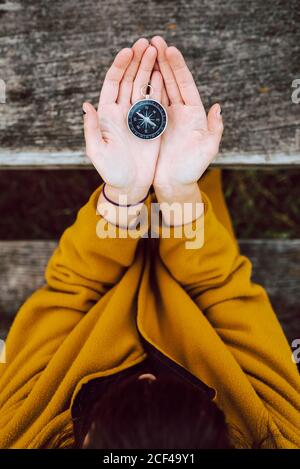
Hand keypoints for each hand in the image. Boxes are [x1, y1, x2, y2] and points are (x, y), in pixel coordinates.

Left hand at [83, 38, 162, 204]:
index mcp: (107, 115)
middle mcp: (122, 112)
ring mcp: (137, 117)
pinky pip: (155, 102)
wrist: (130, 185)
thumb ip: (92, 129)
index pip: (112, 84)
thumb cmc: (111, 171)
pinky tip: (164, 74)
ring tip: (157, 52)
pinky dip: (159, 88)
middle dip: (137, 61)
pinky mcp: (151, 125)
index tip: (128, 52)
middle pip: (129, 80)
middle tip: (146, 44)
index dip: (119, 67)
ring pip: (143, 87)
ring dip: (149, 70)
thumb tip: (86, 106)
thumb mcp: (97, 151)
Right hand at [150, 36, 223, 204]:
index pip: (185, 84)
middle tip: (154, 41)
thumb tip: (218, 107)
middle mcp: (180, 112)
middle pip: (171, 81)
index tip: (169, 49)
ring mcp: (166, 117)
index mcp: (193, 114)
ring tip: (143, 51)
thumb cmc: (191, 169)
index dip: (177, 67)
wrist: (174, 184)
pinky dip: (143, 88)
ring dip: (152, 69)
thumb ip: (214, 130)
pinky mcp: (153, 125)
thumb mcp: (207, 150)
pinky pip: (147, 103)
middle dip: (163, 61)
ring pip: (158, 88)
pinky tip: (137, 74)